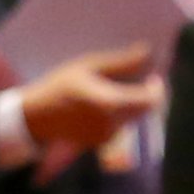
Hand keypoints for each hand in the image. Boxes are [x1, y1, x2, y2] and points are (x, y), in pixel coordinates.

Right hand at [18, 41, 161, 152]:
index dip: (158, 88)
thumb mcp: (88, 67)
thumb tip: (147, 52)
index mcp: (112, 104)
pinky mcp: (102, 141)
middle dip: (148, 94)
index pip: (151, 100)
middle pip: (146, 111)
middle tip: (140, 77)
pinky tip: (108, 99)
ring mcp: (109, 135)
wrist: (35, 116)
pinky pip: (122, 125)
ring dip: (135, 102)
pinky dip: (122, 112)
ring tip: (120, 85)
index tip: (152, 74)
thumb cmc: (59, 86)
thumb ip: (121, 62)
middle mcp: (114, 124)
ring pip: (135, 118)